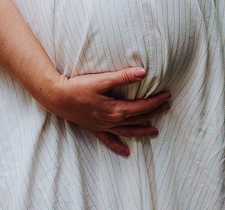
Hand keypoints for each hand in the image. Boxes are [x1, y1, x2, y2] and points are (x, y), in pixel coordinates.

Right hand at [40, 66, 171, 155]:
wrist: (56, 98)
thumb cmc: (78, 87)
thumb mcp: (101, 80)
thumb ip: (122, 77)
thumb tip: (143, 72)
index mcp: (116, 110)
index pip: (142, 107)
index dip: (156, 101)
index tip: (168, 95)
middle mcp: (112, 121)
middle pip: (138, 118)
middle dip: (154, 112)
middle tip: (167, 107)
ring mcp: (103, 126)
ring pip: (128, 131)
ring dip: (142, 130)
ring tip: (155, 132)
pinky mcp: (94, 128)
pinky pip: (109, 140)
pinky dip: (118, 146)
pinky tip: (126, 152)